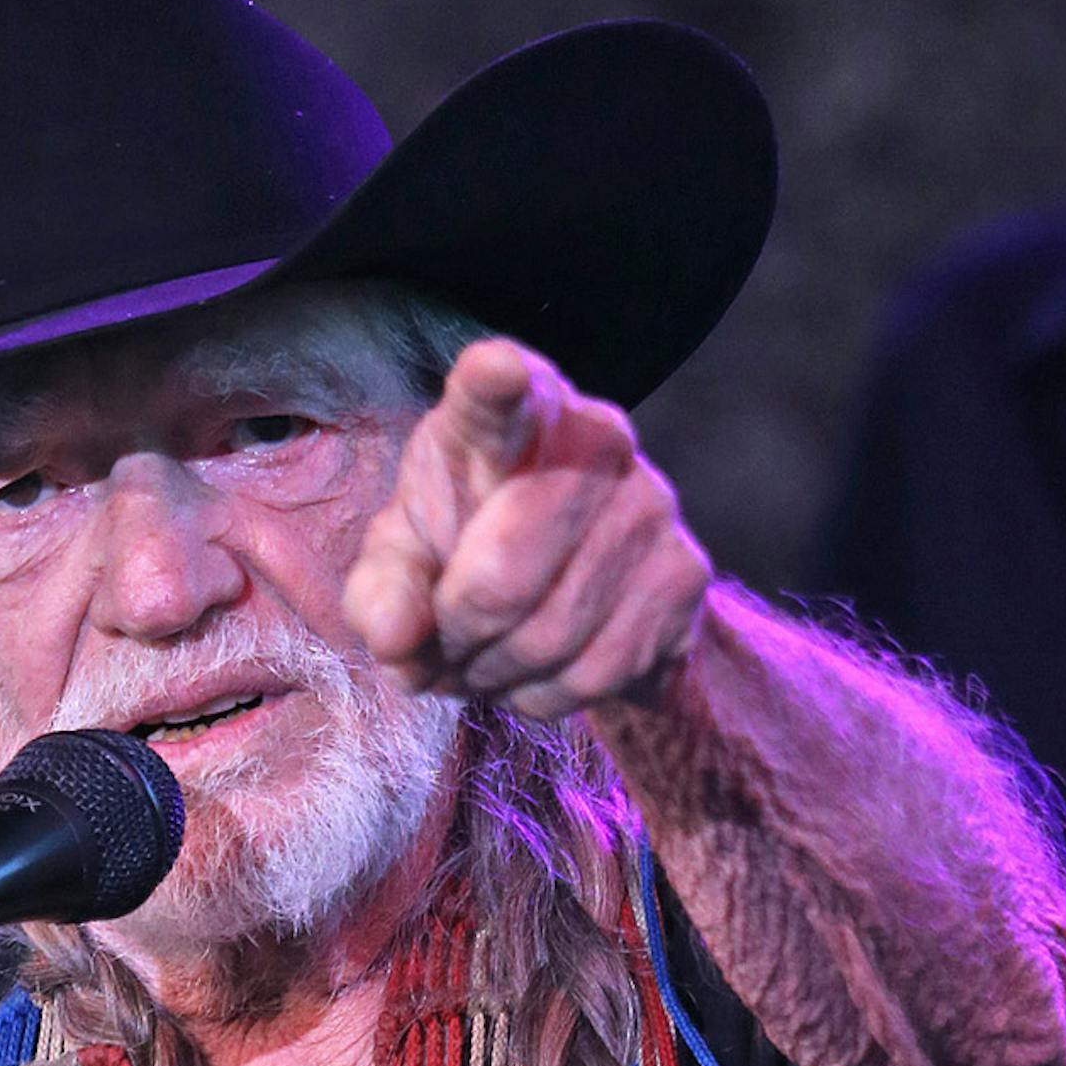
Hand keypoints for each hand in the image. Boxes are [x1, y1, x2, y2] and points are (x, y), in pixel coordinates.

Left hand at [345, 336, 711, 719]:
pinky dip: (544, 695)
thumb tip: (393, 636)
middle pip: (502, 576)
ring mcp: (650, 504)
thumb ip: (382, 590)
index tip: (493, 370)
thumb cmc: (469, 548)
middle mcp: (595, 437)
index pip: (497, 396)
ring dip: (495, 674)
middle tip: (443, 642)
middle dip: (457, 634)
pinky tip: (533, 670)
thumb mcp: (406, 559)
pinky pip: (592, 673)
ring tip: (482, 659)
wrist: (586, 587)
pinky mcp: (683, 574)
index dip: (493, 383)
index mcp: (511, 413)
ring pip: (547, 638)